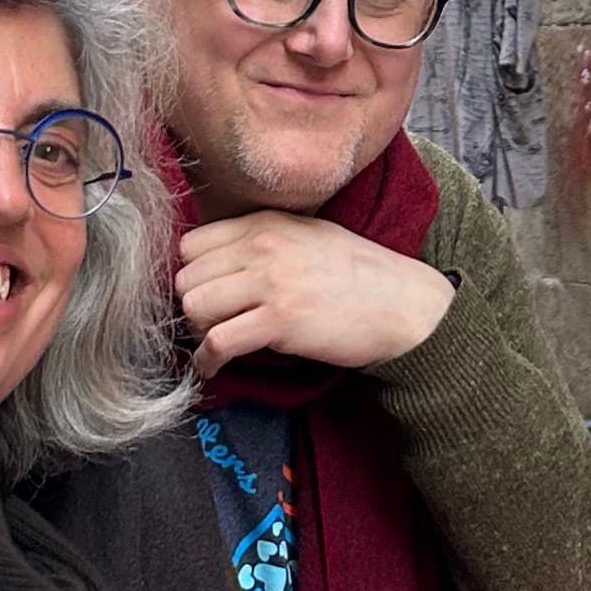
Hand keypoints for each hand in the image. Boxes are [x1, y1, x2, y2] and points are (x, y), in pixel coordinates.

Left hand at [177, 213, 453, 377]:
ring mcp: (271, 282)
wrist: (404, 305)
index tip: (204, 294)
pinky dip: (208, 361)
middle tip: (211, 324)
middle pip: (187, 277)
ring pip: (194, 306)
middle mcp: (263, 246)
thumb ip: (262, 240)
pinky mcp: (280, 320)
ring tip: (216, 343)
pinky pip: (218, 342)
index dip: (192, 273)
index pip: (191, 243)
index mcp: (266, 223)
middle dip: (192, 306)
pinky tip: (215, 368)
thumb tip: (216, 263)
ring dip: (198, 332)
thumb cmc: (360, 275)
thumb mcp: (308, 236)